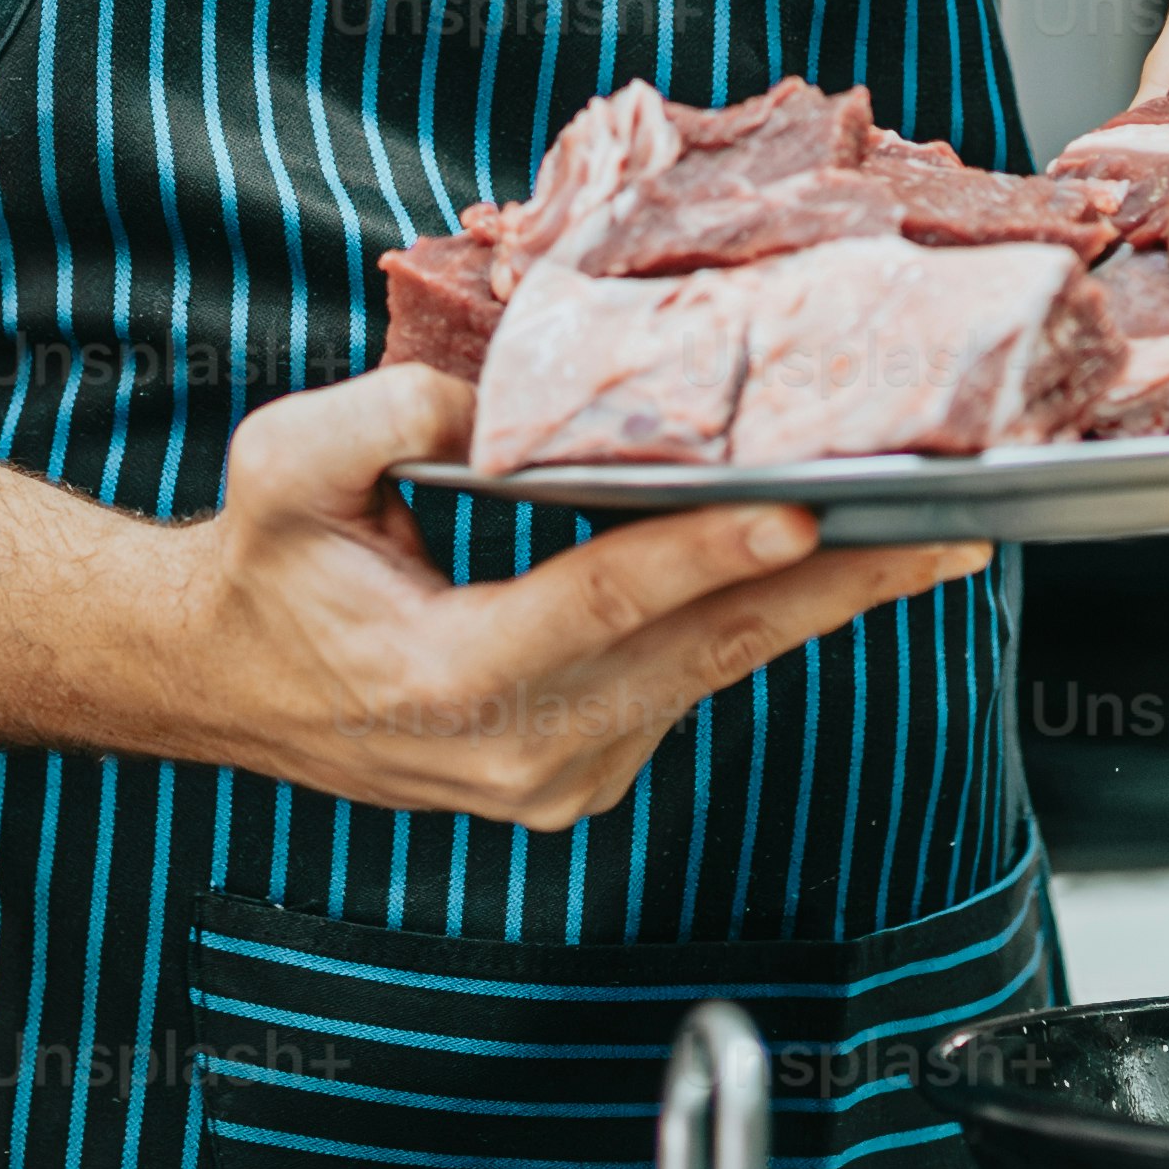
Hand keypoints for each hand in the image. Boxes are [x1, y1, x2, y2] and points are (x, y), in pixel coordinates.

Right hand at [153, 367, 987, 826]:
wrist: (222, 680)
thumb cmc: (261, 566)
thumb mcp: (285, 463)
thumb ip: (386, 413)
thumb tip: (503, 390)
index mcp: (443, 680)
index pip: (601, 604)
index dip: (705, 555)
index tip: (800, 517)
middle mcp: (517, 751)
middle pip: (702, 651)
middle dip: (835, 587)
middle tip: (945, 535)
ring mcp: (557, 777)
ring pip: (710, 673)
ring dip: (815, 605)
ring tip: (924, 543)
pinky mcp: (581, 778)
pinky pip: (686, 688)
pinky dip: (749, 624)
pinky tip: (817, 568)